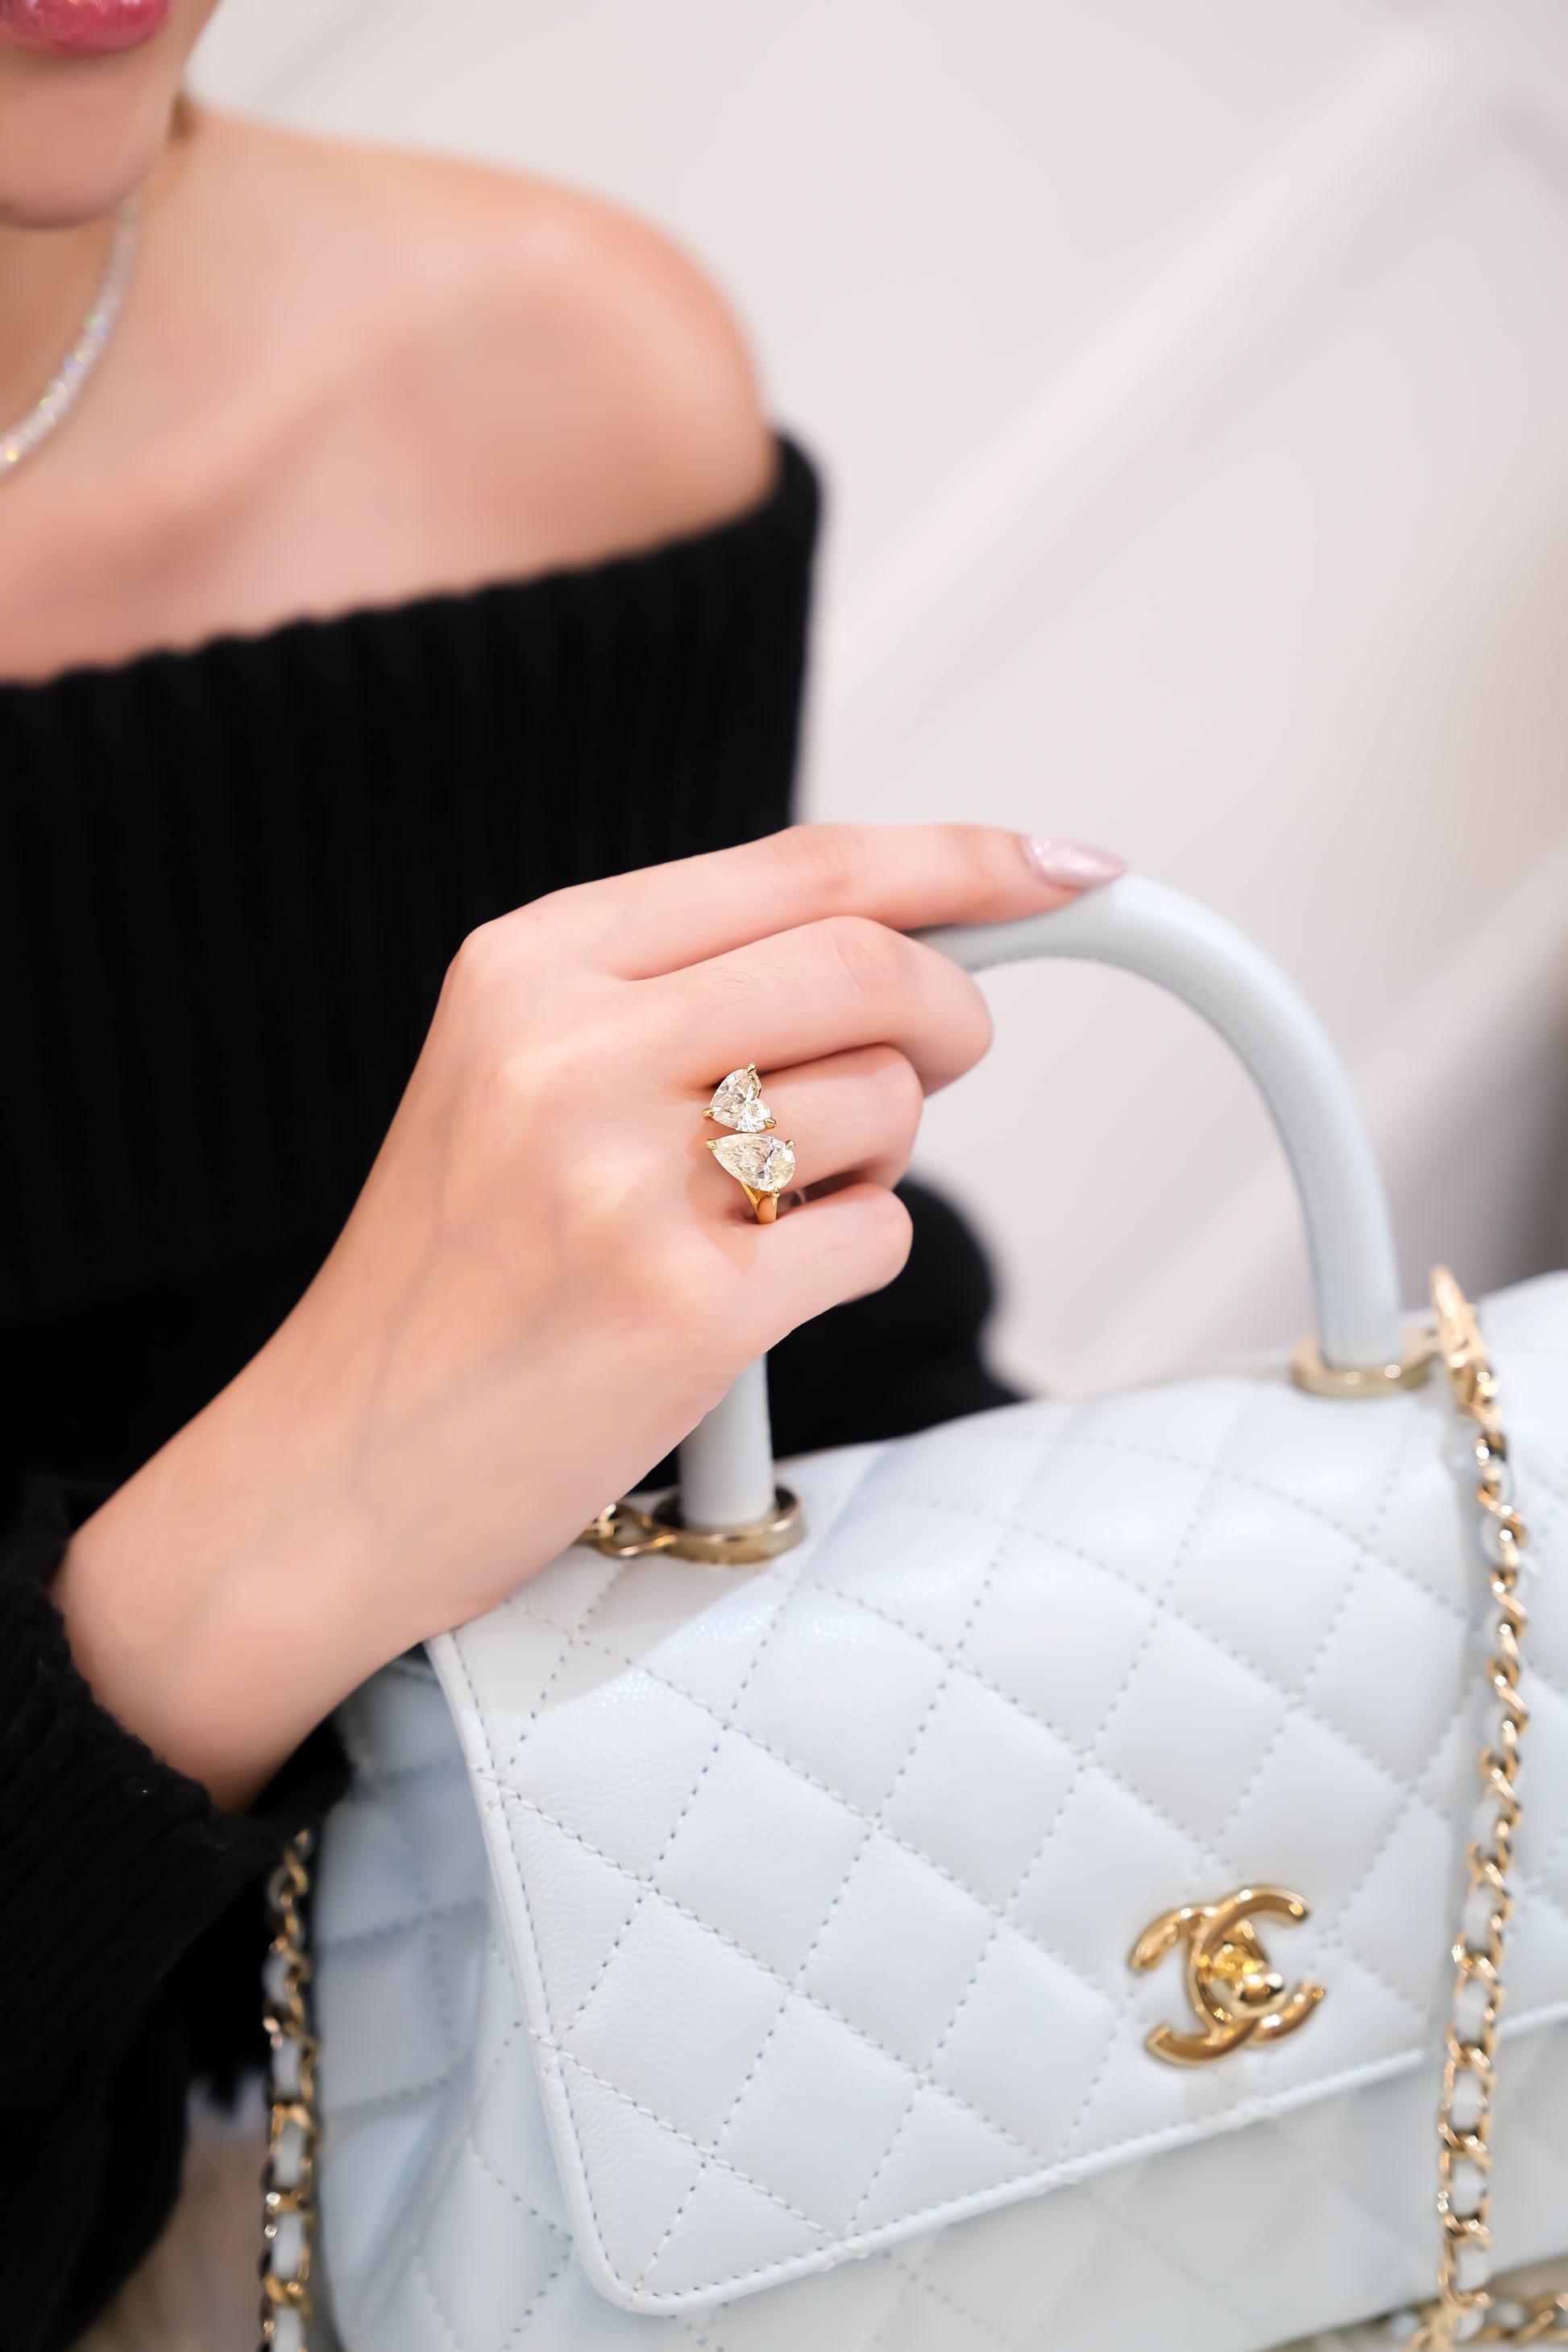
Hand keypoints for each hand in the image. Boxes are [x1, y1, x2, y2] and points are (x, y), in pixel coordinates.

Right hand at [55, 825, 1120, 1805]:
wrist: (331, 1474)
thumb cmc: (449, 1279)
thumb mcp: (514, 1078)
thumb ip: (680, 995)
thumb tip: (897, 944)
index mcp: (531, 966)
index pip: (801, 866)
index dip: (961, 862)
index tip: (1061, 867)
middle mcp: (568, 1052)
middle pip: (869, 965)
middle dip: (949, 1014)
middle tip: (940, 1060)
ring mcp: (622, 1183)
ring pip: (885, 1105)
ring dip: (873, 1160)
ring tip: (764, 1212)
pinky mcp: (681, 1313)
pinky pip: (876, 1240)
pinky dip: (851, 1259)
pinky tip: (751, 1292)